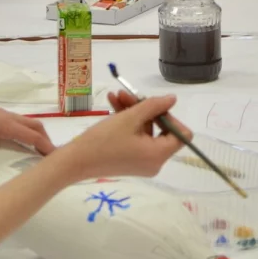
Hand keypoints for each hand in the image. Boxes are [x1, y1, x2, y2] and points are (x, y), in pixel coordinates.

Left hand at [0, 92, 53, 189]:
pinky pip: (16, 121)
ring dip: (35, 134)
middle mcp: (5, 116)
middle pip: (34, 125)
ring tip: (39, 150)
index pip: (32, 135)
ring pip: (25, 121)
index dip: (46, 145)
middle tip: (51, 155)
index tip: (57, 157)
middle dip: (45, 138)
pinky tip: (18, 140)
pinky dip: (25, 130)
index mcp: (4, 124)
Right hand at [60, 92, 187, 178]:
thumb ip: (153, 106)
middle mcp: (155, 162)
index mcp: (159, 155)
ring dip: (133, 112)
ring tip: (116, 96)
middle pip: (162, 131)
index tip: (154, 107)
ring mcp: (143, 163)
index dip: (171, 117)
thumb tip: (172, 99)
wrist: (75, 161)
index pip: (182, 134)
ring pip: (146, 131)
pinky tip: (113, 104)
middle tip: (130, 95)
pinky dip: (128, 123)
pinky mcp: (131, 161)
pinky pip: (137, 138)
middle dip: (146, 110)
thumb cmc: (104, 139)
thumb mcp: (130, 118)